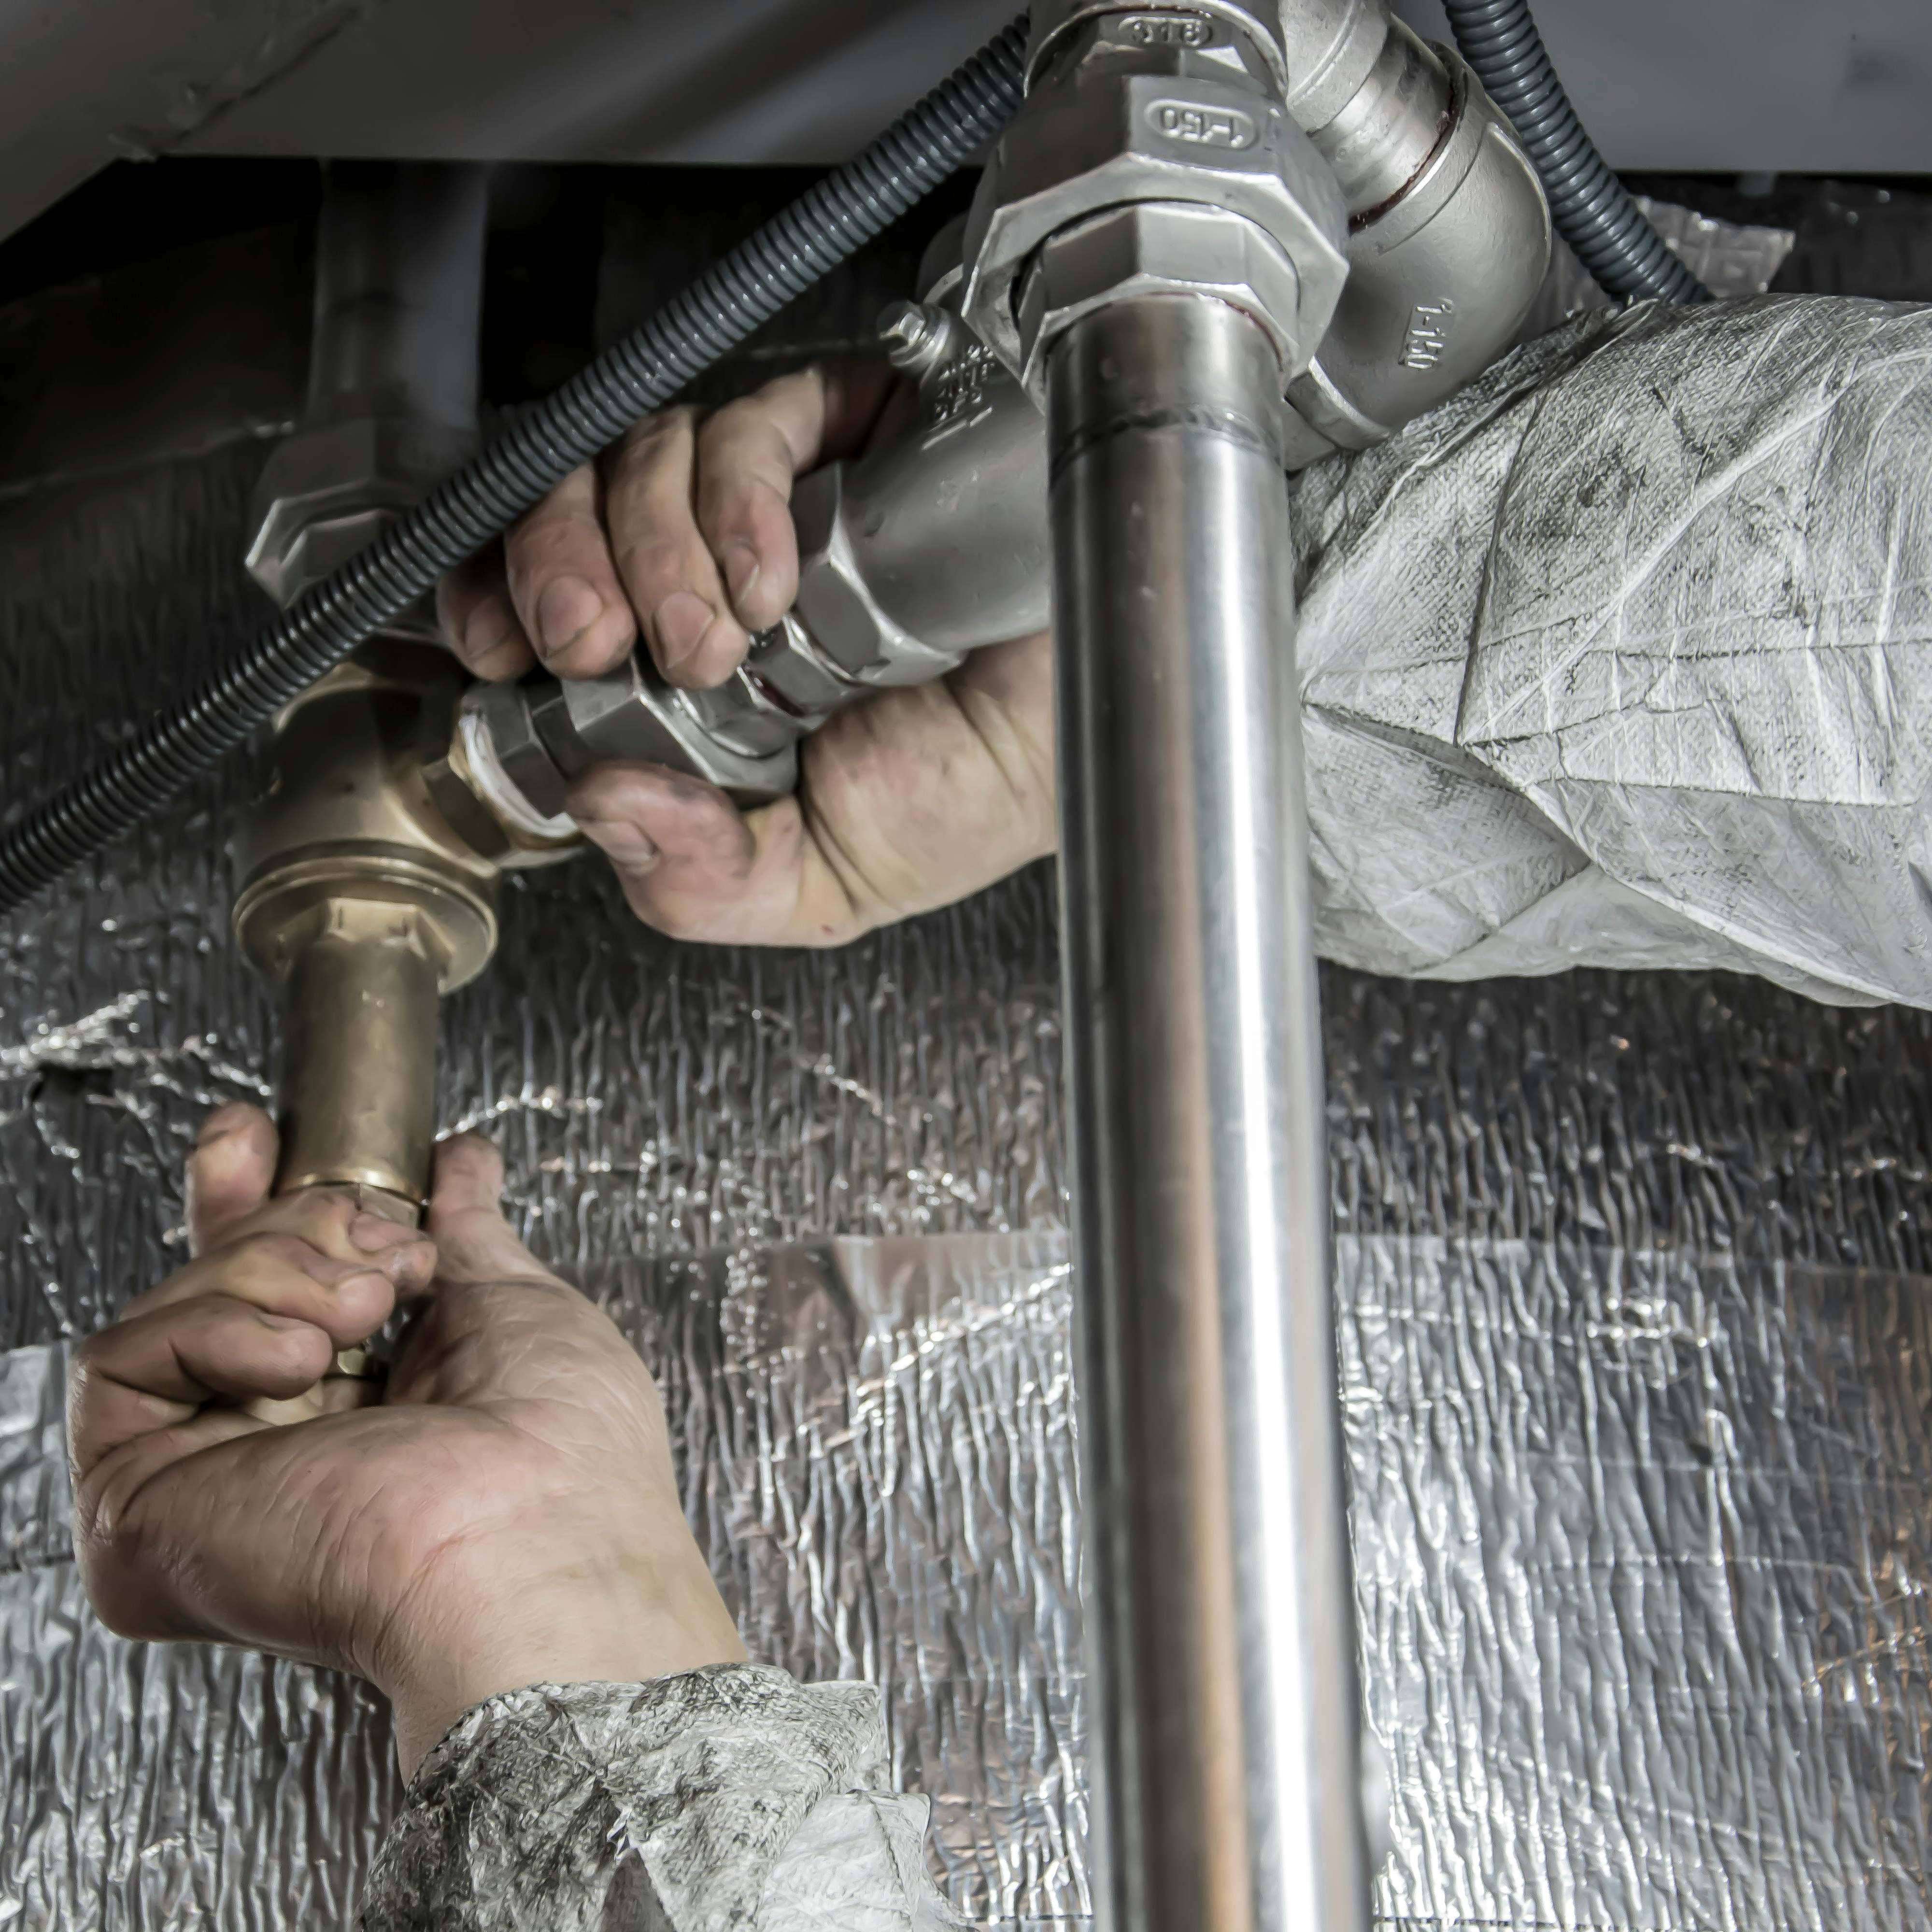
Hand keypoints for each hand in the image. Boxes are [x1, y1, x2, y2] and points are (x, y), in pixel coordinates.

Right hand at [68, 1105, 743, 1776]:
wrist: (535, 1539)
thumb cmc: (563, 1456)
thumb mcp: (515, 1305)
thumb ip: (468, 1233)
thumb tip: (461, 1163)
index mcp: (360, 1416)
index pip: (269, 1293)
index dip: (254, 1201)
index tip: (263, 1135)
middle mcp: (273, 1454)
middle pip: (212, 1285)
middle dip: (285, 1219)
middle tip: (376, 1246)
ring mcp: (202, 1483)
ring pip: (175, 1304)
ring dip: (283, 1272)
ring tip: (364, 1315)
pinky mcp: (139, 1509)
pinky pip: (120, 1359)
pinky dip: (216, 1327)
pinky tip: (299, 1359)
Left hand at [439, 361, 1057, 946]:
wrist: (1100, 735)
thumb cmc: (977, 796)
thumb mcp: (819, 884)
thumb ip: (703, 880)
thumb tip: (600, 807)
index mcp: (687, 672)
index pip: (549, 599)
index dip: (500, 599)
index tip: (500, 648)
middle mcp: (716, 572)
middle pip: (571, 505)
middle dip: (556, 568)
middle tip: (594, 640)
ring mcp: (779, 499)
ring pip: (644, 454)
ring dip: (652, 545)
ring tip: (718, 637)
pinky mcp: (849, 433)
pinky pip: (751, 421)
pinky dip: (739, 494)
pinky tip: (775, 573)